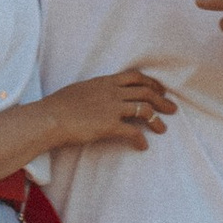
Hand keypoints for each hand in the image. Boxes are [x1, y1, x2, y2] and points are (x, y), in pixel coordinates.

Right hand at [46, 68, 176, 152]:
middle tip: (172, 109)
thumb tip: (98, 94)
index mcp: (105, 81)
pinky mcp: (110, 125)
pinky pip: (133, 131)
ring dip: (157, 120)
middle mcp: (112, 92)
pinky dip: (141, 139)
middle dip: (162, 100)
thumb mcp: (80, 90)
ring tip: (163, 129)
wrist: (50, 118)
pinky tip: (143, 146)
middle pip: (146, 92)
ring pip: (145, 109)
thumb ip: (95, 91)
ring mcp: (112, 108)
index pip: (135, 77)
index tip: (160, 89)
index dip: (151, 82)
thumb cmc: (58, 105)